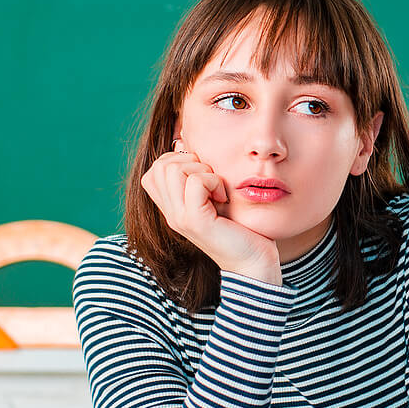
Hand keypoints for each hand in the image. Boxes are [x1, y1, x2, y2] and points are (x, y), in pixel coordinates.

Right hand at [141, 139, 281, 284]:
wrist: (253, 263)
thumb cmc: (241, 229)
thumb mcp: (213, 198)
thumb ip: (197, 176)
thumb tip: (182, 144)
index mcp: (172, 208)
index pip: (154, 170)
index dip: (179, 162)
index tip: (204, 176)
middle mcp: (171, 213)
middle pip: (161, 166)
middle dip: (190, 162)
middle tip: (212, 180)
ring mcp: (180, 218)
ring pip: (173, 170)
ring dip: (202, 170)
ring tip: (218, 189)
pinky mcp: (195, 221)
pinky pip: (195, 182)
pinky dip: (213, 181)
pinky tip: (224, 198)